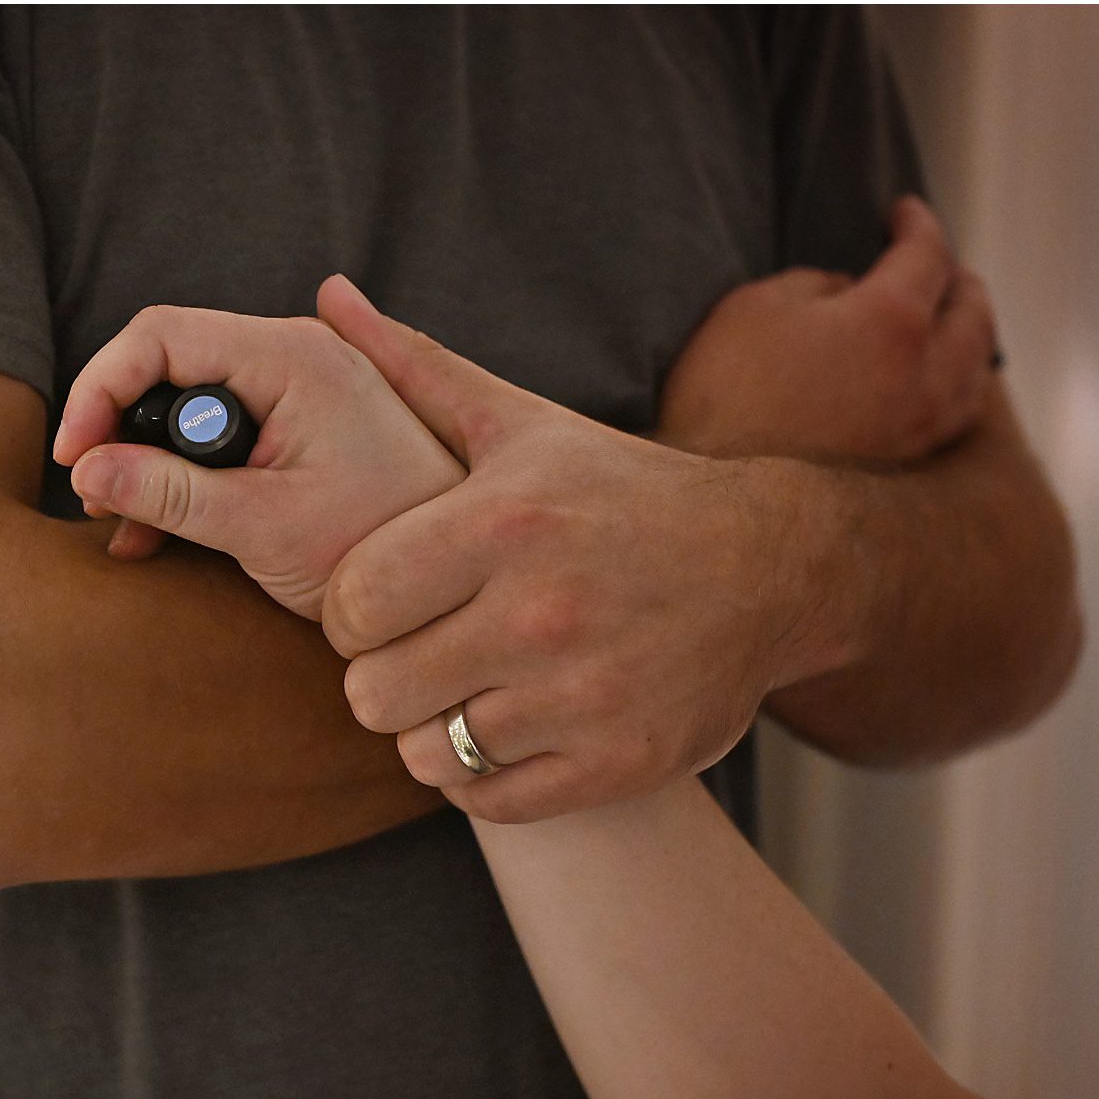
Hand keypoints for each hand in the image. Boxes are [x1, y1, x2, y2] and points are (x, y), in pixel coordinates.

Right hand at [51, 297, 463, 617]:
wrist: (465, 582)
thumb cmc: (375, 548)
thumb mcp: (260, 527)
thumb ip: (170, 495)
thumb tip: (86, 471)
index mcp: (290, 357)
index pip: (159, 335)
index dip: (100, 389)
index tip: (74, 459)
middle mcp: (295, 353)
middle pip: (170, 363)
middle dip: (120, 427)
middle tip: (96, 498)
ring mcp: (300, 387)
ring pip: (190, 400)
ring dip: (147, 460)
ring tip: (124, 524)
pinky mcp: (303, 425)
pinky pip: (222, 430)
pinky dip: (184, 475)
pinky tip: (157, 534)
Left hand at [316, 278, 840, 823]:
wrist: (772, 565)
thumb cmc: (619, 492)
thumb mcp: (521, 422)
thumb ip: (413, 369)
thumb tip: (327, 297)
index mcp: (505, 523)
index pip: (350, 607)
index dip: (350, 613)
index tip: (382, 604)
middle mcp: (543, 612)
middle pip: (372, 692)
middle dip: (383, 675)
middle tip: (419, 651)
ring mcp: (584, 696)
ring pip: (423, 752)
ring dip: (432, 728)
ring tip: (468, 686)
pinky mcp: (618, 763)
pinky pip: (485, 801)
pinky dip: (480, 775)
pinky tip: (509, 725)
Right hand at [658, 197, 997, 465]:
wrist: (708, 495)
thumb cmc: (722, 392)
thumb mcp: (757, 306)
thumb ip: (819, 285)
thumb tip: (850, 296)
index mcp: (891, 322)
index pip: (927, 255)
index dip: (916, 224)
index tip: (902, 211)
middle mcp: (925, 376)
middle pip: (973, 312)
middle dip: (956, 278)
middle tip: (937, 263)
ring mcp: (921, 428)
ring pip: (976, 369)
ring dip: (968, 333)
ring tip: (949, 320)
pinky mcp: (905, 465)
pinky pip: (956, 412)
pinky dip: (958, 382)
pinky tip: (938, 378)